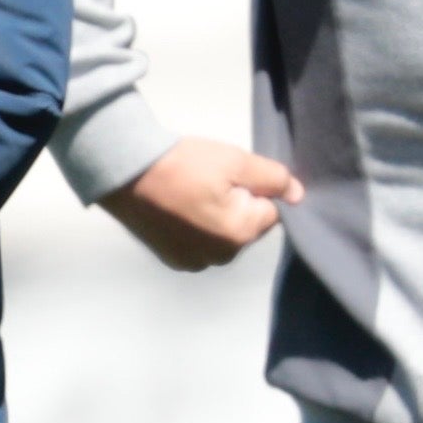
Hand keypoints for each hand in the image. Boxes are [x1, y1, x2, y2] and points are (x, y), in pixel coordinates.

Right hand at [106, 137, 299, 270]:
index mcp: (240, 234)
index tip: (227, 175)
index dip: (254, 188)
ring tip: (190, 193)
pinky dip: (195, 229)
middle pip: (246, 227)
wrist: (125, 172)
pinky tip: (177, 209)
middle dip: (237, 205)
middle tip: (207, 181)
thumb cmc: (183, 163)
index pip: (271, 211)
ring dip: (216, 218)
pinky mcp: (174, 261)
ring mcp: (195, 263)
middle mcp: (221, 257)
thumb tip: (298, 195)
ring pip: (223, 237)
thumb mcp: (235, 160)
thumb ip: (272, 177)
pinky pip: (200, 245)